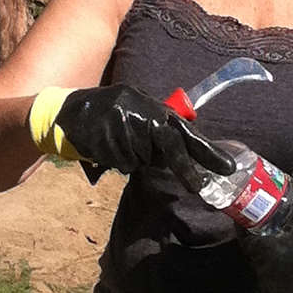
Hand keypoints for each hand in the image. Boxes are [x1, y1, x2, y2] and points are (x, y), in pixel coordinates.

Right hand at [28, 85, 233, 187]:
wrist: (66, 113)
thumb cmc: (107, 116)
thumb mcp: (136, 114)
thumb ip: (159, 132)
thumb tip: (183, 159)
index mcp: (151, 105)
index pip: (184, 130)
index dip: (205, 151)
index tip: (227, 168)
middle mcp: (140, 110)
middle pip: (170, 143)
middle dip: (184, 167)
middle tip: (197, 187)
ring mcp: (122, 122)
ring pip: (142, 159)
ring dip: (134, 159)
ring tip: (117, 144)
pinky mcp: (105, 136)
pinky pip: (122, 162)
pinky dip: (117, 160)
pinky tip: (104, 147)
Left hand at [241, 172, 292, 292]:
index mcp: (264, 253)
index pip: (243, 232)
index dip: (246, 218)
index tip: (252, 207)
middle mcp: (262, 272)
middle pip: (253, 247)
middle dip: (259, 233)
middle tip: (271, 219)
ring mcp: (270, 290)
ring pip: (263, 264)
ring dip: (269, 250)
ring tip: (283, 237)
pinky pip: (274, 279)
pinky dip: (279, 267)